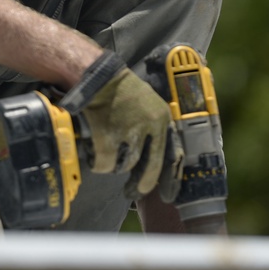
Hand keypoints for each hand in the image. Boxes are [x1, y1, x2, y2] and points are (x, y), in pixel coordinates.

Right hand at [59, 51, 173, 198]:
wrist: (97, 77)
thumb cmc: (121, 89)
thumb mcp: (147, 103)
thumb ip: (153, 126)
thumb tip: (152, 153)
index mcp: (161, 118)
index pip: (173, 154)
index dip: (170, 177)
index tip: (168, 193)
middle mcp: (149, 127)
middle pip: (149, 166)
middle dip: (143, 183)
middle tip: (135, 191)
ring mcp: (128, 133)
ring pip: (125, 165)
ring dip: (115, 163)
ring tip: (107, 152)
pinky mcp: (107, 139)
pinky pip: (105, 163)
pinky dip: (99, 163)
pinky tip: (95, 154)